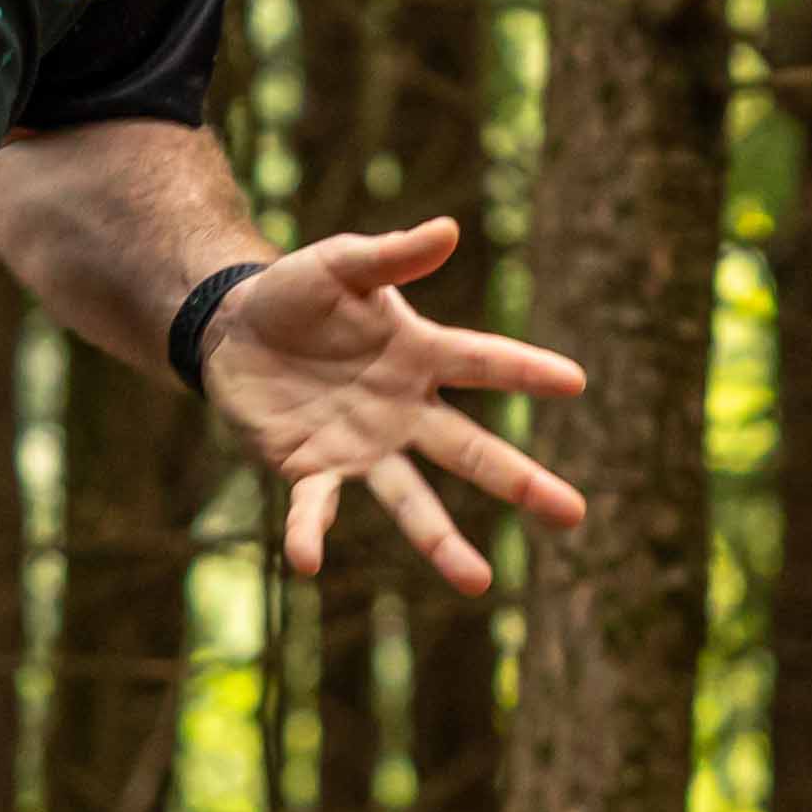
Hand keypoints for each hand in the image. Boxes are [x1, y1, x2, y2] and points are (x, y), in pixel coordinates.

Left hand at [205, 214, 587, 596]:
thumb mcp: (342, 264)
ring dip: (441, 542)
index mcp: (419, 355)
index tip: (576, 382)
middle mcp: (403, 411)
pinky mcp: (309, 470)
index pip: (483, 362)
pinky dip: (310, 534)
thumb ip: (392, 254)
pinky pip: (314, 508)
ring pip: (411, 500)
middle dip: (521, 483)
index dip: (526, 372)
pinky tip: (307, 562)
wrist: (235, 328)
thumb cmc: (299, 293)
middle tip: (574, 514)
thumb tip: (450, 230)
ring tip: (478, 582)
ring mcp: (361, 447)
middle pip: (470, 450)